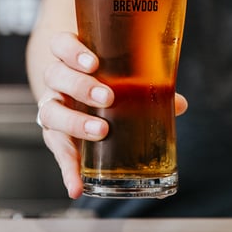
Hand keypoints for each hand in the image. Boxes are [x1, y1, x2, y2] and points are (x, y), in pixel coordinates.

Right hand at [36, 31, 187, 198]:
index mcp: (70, 59)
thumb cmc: (103, 81)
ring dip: (75, 122)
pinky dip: (68, 171)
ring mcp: (52, 108)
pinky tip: (77, 187)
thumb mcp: (119, 76)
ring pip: (51, 111)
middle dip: (81, 86)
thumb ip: (146, 86)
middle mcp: (56, 81)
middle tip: (107, 97)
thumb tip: (179, 103)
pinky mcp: (55, 137)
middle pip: (57, 76)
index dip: (73, 51)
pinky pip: (58, 153)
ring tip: (100, 131)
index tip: (93, 62)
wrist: (76, 95)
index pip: (61, 44)